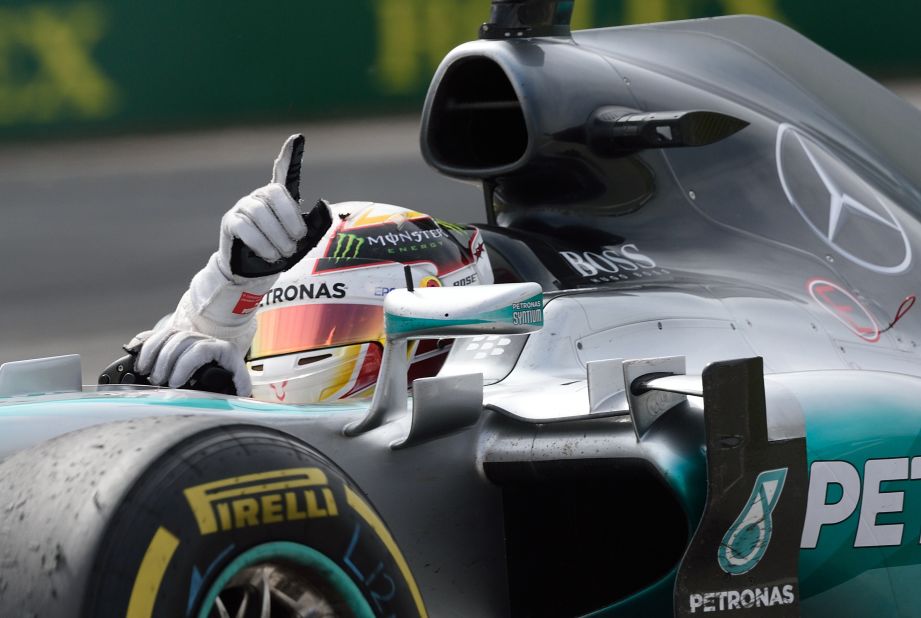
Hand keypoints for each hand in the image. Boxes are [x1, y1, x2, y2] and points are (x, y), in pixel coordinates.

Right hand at [133, 328, 251, 395]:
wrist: (226, 364)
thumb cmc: (230, 378)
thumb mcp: (237, 382)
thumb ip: (239, 386)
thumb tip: (243, 394)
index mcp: (223, 349)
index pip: (200, 350)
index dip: (184, 365)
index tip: (175, 383)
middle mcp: (206, 339)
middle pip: (181, 341)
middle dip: (166, 363)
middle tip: (158, 382)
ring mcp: (191, 336)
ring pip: (169, 335)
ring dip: (153, 354)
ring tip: (146, 373)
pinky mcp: (178, 337)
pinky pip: (159, 334)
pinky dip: (147, 345)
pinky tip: (141, 360)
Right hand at [217, 134, 308, 276]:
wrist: (254, 274)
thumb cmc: (280, 252)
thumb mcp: (302, 240)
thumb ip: (315, 223)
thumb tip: (322, 204)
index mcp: (279, 198)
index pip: (284, 172)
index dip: (290, 156)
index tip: (298, 138)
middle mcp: (260, 197)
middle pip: (274, 194)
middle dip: (290, 218)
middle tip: (298, 240)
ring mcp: (243, 208)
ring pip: (259, 213)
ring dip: (276, 235)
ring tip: (285, 252)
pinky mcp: (230, 223)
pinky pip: (245, 227)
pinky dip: (261, 242)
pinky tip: (271, 254)